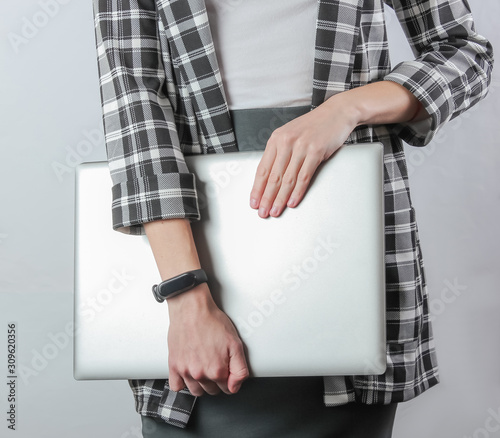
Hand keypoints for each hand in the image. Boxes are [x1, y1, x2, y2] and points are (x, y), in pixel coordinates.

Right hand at [166, 283, 248, 395]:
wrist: (192, 309)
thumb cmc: (212, 321)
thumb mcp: (235, 343)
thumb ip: (240, 369)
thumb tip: (235, 386)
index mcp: (217, 371)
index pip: (228, 389)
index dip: (230, 379)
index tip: (227, 368)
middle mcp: (200, 374)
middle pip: (212, 390)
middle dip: (216, 381)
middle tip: (216, 363)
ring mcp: (185, 371)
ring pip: (196, 391)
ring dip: (201, 383)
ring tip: (203, 366)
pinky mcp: (174, 366)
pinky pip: (176, 387)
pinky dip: (182, 383)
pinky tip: (188, 371)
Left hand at [249, 97, 358, 217]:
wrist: (337, 112)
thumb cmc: (314, 126)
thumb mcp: (291, 135)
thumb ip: (280, 153)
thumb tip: (270, 178)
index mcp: (276, 139)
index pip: (262, 168)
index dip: (257, 188)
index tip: (254, 202)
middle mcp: (286, 142)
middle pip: (273, 176)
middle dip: (266, 198)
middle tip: (262, 212)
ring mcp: (301, 146)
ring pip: (287, 179)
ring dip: (280, 198)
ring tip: (275, 211)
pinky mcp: (316, 151)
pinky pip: (304, 176)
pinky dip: (297, 192)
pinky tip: (292, 202)